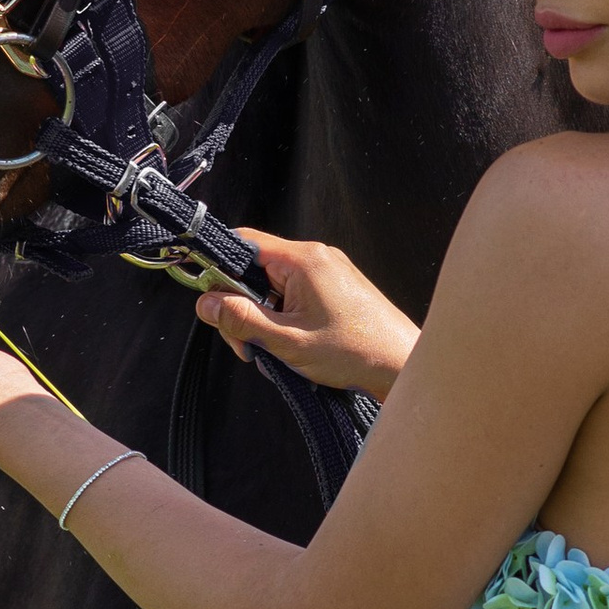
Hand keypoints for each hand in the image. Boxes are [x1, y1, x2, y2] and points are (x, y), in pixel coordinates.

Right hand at [195, 231, 419, 400]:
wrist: (403, 365)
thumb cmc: (355, 353)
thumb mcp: (287, 341)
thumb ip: (242, 321)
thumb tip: (206, 303)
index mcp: (303, 260)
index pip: (244, 243)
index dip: (219, 267)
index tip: (209, 297)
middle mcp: (316, 257)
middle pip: (256, 269)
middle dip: (243, 308)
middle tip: (247, 346)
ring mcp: (328, 271)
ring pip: (273, 287)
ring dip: (264, 319)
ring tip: (277, 353)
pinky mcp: (335, 288)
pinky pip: (294, 296)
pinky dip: (284, 320)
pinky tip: (292, 347)